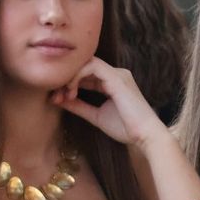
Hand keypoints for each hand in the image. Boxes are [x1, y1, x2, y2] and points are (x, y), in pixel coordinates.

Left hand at [52, 56, 166, 148]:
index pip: (86, 73)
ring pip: (86, 63)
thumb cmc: (126, 128)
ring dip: (71, 77)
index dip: (69, 83)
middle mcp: (115, 74)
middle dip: (67, 79)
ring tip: (63, 95)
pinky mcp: (116, 78)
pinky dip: (77, 76)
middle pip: (84, 66)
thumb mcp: (96, 116)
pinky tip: (71, 91)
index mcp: (112, 82)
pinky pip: (91, 67)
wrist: (144, 136)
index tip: (57, 99)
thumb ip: (79, 106)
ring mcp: (117, 74)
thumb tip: (60, 100)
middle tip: (55, 96)